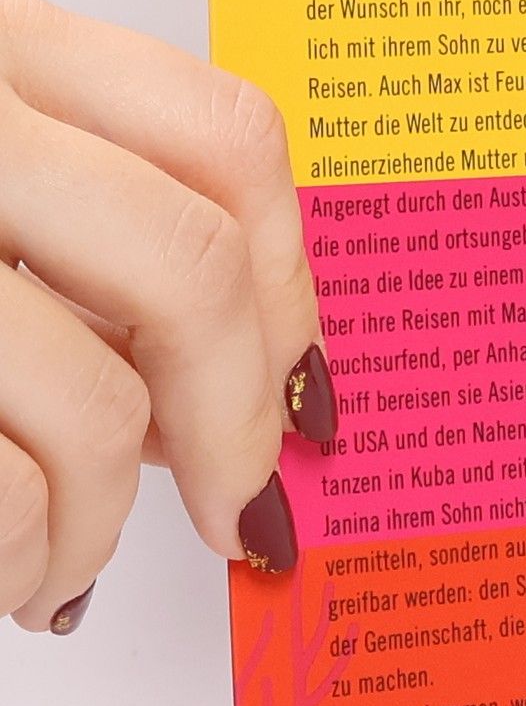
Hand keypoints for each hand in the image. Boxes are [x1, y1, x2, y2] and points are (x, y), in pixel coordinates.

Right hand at [0, 0, 330, 631]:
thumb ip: (85, 239)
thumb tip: (235, 387)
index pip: (221, 132)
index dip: (293, 282)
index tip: (314, 391)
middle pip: (190, 266)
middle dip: (240, 424)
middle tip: (247, 511)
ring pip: (95, 399)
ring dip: (98, 519)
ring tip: (66, 559)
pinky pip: (2, 487)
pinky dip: (24, 555)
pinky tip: (15, 574)